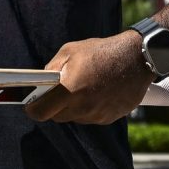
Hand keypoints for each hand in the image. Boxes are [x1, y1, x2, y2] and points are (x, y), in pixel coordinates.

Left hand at [25, 32, 151, 124]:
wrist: (137, 58)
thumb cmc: (101, 51)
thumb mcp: (70, 51)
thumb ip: (52, 68)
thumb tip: (41, 82)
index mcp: (69, 90)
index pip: (41, 112)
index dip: (33, 109)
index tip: (32, 104)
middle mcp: (83, 107)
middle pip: (57, 117)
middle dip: (54, 106)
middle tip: (59, 91)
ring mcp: (97, 115)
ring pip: (75, 117)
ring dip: (73, 107)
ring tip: (83, 86)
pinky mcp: (109, 118)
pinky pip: (91, 117)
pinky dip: (89, 107)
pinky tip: (97, 91)